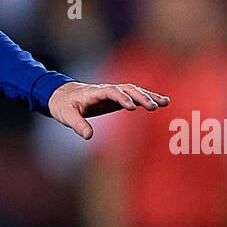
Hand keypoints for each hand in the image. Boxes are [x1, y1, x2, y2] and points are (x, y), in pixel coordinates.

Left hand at [48, 80, 169, 139]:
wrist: (62, 95)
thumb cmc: (64, 105)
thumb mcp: (67, 116)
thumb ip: (77, 125)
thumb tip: (89, 136)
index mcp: (94, 92)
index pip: (111, 92)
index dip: (121, 98)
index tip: (131, 107)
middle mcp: (106, 89)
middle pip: (127, 89)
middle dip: (140, 96)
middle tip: (153, 106)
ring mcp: (113, 92)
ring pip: (134, 91)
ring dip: (149, 95)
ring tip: (165, 102)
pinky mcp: (117, 98)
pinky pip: (134, 96)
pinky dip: (148, 98)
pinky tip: (162, 102)